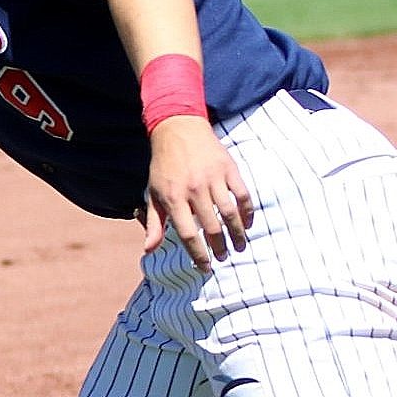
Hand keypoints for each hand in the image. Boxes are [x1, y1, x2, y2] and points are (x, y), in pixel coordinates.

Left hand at [142, 116, 253, 269]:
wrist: (178, 128)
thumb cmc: (163, 166)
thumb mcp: (153, 194)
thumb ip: (154, 224)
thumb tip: (149, 250)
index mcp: (174, 198)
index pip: (188, 234)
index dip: (198, 254)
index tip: (205, 268)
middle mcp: (194, 189)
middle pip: (211, 227)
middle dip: (219, 247)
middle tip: (223, 257)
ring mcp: (213, 178)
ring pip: (229, 213)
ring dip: (237, 233)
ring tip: (239, 246)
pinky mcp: (228, 168)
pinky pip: (242, 194)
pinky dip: (247, 211)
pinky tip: (247, 223)